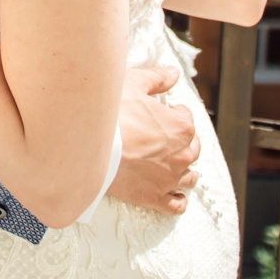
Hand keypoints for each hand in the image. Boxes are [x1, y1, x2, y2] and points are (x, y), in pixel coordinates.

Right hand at [104, 66, 200, 214]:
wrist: (87, 147)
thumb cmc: (110, 114)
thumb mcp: (132, 84)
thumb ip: (157, 78)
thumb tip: (173, 74)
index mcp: (181, 127)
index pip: (187, 119)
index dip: (173, 114)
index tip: (162, 113)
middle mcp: (182, 154)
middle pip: (192, 148)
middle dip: (181, 141)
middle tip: (163, 136)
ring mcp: (169, 179)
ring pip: (188, 177)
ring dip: (183, 169)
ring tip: (170, 164)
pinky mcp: (155, 198)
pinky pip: (177, 205)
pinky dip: (178, 199)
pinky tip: (173, 193)